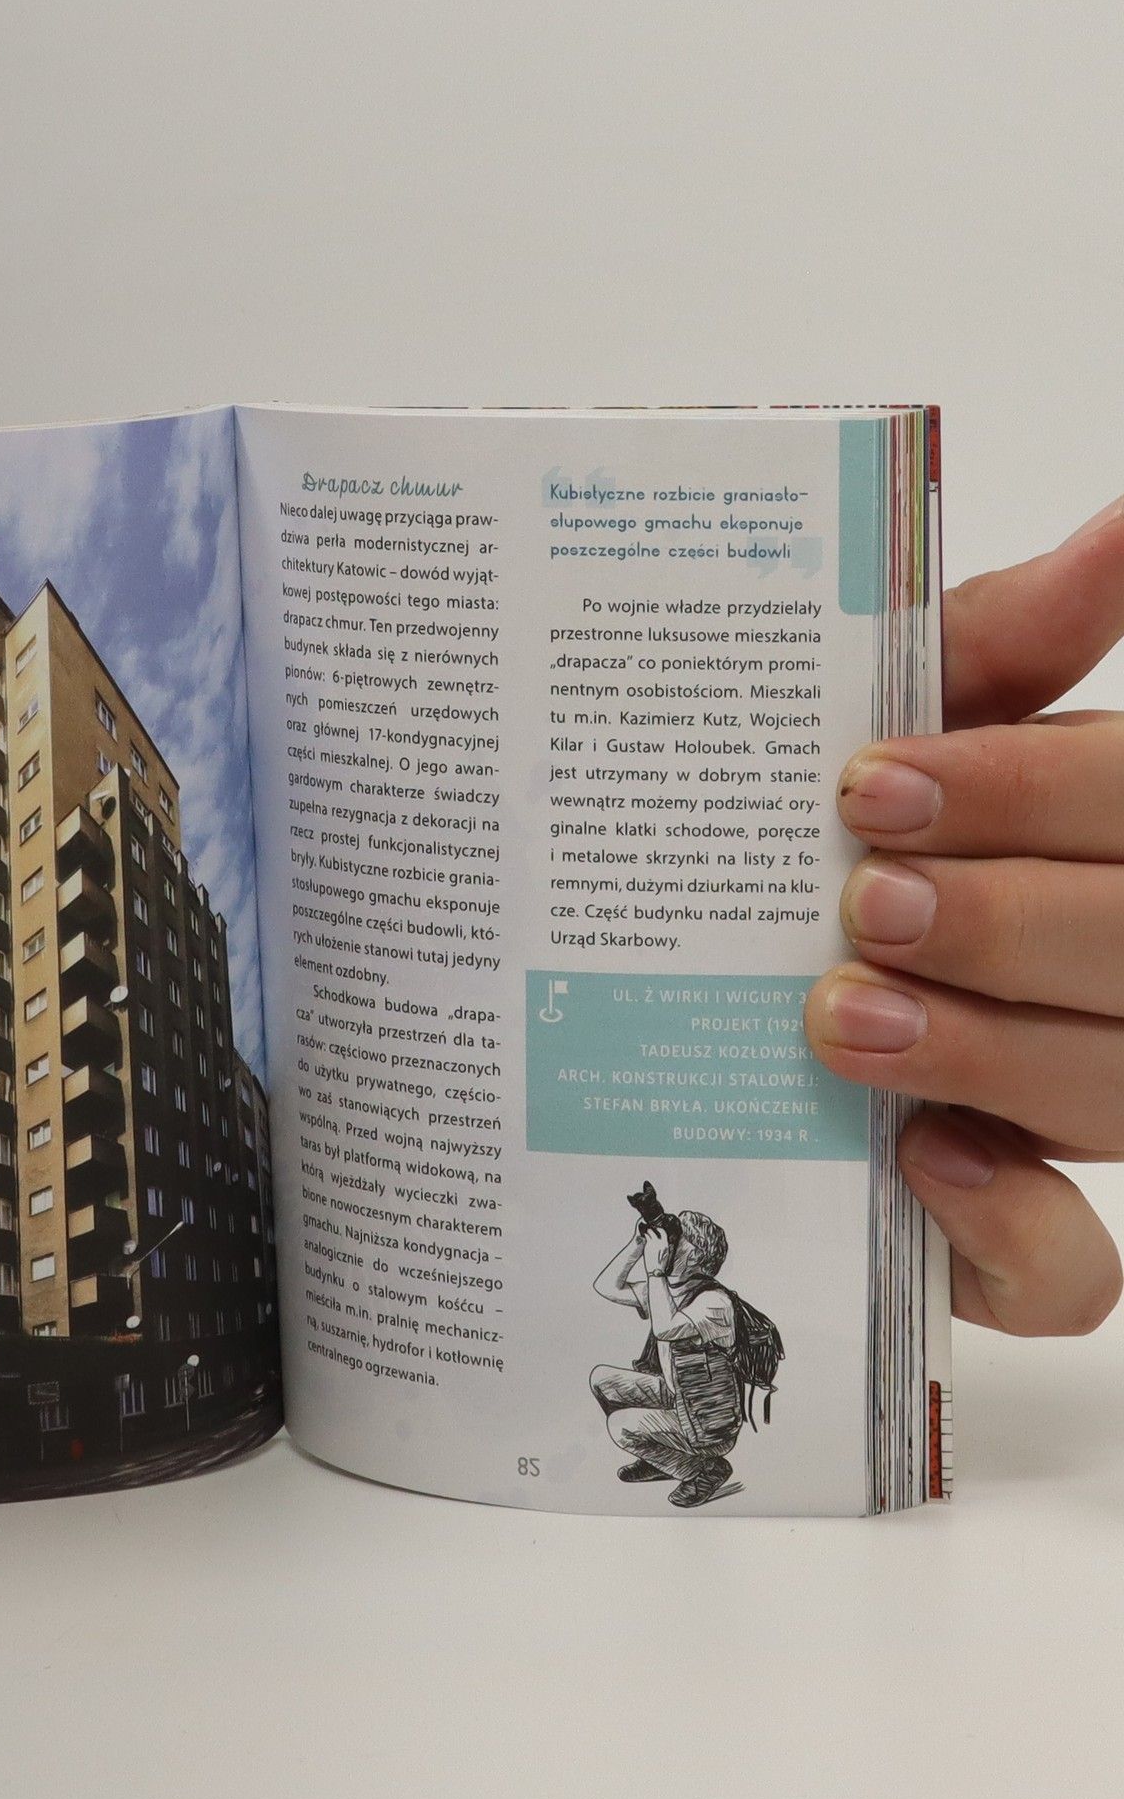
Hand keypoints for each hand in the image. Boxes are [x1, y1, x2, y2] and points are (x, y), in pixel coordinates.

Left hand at [641, 1223, 674, 1280]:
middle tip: (652, 1226)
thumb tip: (662, 1243)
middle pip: (660, 1230)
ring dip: (649, 1230)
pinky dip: (645, 1234)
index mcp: (667, 1246)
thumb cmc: (661, 1265)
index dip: (661, 1229)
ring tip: (647, 1230)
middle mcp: (662, 1243)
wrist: (657, 1271)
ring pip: (651, 1232)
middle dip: (656, 1227)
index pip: (665, 1234)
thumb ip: (664, 1247)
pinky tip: (644, 1234)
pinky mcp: (649, 1246)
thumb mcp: (666, 1255)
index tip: (658, 1228)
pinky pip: (647, 1237)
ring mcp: (655, 1244)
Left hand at [807, 499, 1123, 1336]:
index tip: (869, 783)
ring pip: (1119, 1094)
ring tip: (840, 1019)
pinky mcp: (1017, 1231)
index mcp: (1104, 843)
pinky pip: (1071, 1273)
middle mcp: (1117, 973)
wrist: (715, 972)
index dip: (1024, 793)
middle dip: (1008, 923)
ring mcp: (1084, 1105)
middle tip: (863, 901)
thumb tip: (1120, 526)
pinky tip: (919, 1164)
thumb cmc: (838, 832)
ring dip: (985, 1053)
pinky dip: (1009, 1231)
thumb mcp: (906, 727)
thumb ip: (1002, 644)